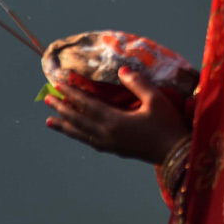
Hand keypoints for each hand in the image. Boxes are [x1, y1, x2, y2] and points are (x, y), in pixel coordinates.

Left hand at [44, 67, 189, 164]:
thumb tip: (121, 70)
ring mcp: (109, 144)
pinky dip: (78, 136)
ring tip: (49, 122)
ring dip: (64, 126)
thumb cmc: (167, 124)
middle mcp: (106, 134)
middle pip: (78, 120)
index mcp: (115, 121)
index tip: (59, 84)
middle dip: (62, 109)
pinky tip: (76, 133)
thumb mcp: (156, 99)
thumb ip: (138, 84)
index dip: (72, 94)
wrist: (176, 152)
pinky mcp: (114, 150)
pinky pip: (89, 141)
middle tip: (47, 99)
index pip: (87, 105)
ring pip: (80, 134)